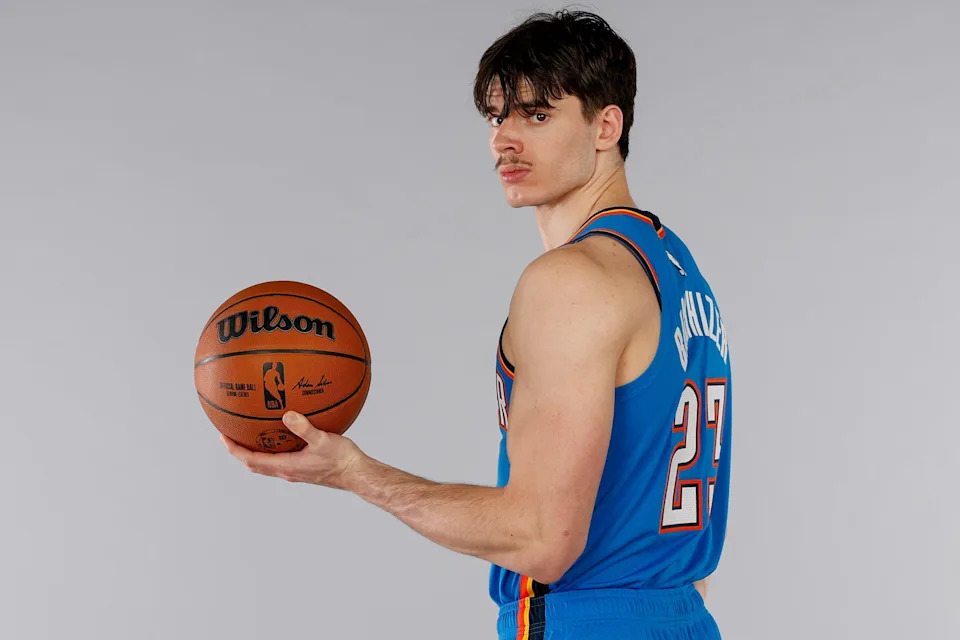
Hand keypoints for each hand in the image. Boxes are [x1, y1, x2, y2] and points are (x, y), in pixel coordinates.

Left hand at [220, 411, 364, 489]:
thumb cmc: (341, 460)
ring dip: (253, 453)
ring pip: (266, 464)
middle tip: (229, 436)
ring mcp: (295, 472)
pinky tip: (280, 436)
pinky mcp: (303, 469)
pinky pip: (279, 460)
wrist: (356, 474)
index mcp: (286, 466)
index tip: (222, 437)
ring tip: (248, 437)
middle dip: (239, 451)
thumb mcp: (323, 440)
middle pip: (254, 464)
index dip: (234, 449)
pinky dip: (271, 451)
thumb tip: (287, 415)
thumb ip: (304, 428)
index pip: (251, 460)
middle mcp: (287, 472)